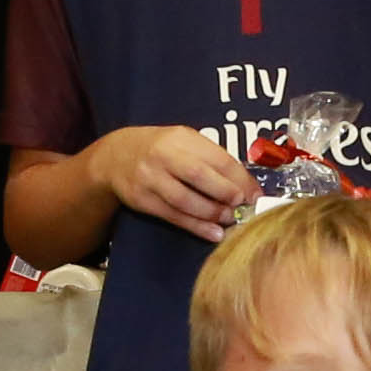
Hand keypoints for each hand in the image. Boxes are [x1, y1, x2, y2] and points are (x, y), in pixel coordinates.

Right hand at [87, 122, 255, 240]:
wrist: (116, 156)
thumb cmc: (160, 149)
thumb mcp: (184, 142)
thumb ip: (210, 158)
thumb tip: (243, 184)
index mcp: (181, 138)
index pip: (216, 158)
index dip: (240, 178)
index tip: (255, 193)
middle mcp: (163, 156)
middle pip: (200, 176)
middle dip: (226, 193)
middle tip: (242, 205)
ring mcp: (150, 178)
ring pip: (185, 200)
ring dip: (212, 213)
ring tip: (229, 219)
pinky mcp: (143, 200)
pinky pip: (173, 216)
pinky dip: (196, 226)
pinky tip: (212, 232)